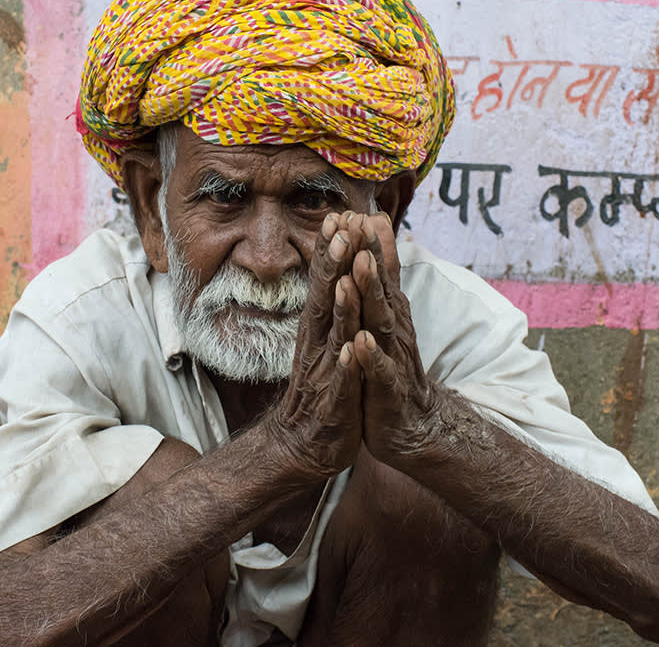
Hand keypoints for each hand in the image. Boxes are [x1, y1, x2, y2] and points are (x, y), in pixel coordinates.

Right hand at [263, 213, 366, 481]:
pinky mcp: (337, 404)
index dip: (332, 251)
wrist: (306, 444)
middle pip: (326, 299)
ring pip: (334, 336)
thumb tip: (337, 267)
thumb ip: (334, 305)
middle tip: (338, 228)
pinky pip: (343, 383)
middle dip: (332, 264)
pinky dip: (347, 366)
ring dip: (340, 307)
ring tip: (344, 279)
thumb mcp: (331, 342)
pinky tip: (351, 350)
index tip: (339, 214)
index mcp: (322, 330)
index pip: (327, 283)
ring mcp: (326, 374)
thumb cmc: (325, 388)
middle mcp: (320, 345)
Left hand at [326, 212, 438, 466]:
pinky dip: (370, 357)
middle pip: (381, 291)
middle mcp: (394, 332)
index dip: (370, 245)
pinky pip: (378, 373)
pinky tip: (360, 343)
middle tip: (359, 228)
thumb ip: (386, 277)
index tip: (358, 211)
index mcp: (389, 315)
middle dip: (370, 259)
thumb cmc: (392, 368)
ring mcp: (392, 361)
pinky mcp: (387, 392)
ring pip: (380, 324)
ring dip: (370, 297)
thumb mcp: (388, 320)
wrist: (411, 426)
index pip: (380, 275)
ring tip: (359, 270)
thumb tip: (381, 233)